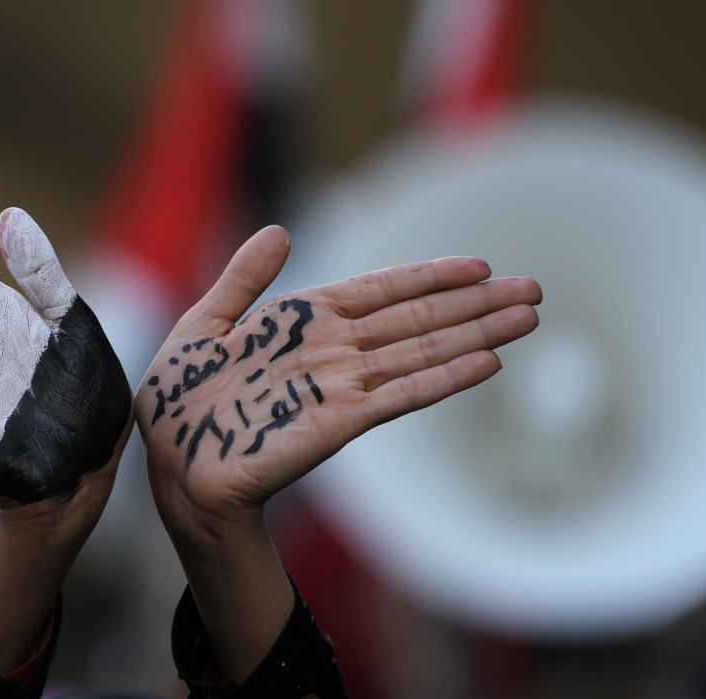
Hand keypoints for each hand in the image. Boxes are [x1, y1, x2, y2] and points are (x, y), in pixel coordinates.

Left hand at [135, 226, 539, 680]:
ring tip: (529, 317)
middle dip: (476, 303)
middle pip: (417, 318)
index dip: (430, 277)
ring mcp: (339, 385)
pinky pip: (400, 394)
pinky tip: (487, 363)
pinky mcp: (336, 421)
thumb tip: (281, 230)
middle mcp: (331, 349)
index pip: (381, 290)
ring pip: (421, 351)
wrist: (171, 461)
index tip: (480, 265)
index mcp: (302, 321)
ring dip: (477, 334)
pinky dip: (444, 378)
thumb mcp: (205, 322)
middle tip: (534, 288)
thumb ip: (243, 278)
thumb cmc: (180, 397)